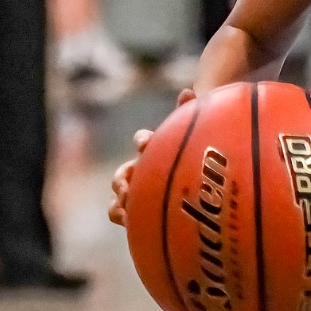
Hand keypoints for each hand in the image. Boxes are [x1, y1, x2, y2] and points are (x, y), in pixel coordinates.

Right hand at [108, 87, 195, 226]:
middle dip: (123, 176)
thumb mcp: (194, 135)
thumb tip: (187, 90)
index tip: (147, 145)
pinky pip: (116, 211)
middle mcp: (141, 167)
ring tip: (127, 204)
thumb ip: (189, 115)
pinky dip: (119, 213)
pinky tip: (129, 220)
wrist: (192, 176)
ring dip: (119, 196)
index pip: (143, 140)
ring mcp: (135, 188)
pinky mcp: (133, 207)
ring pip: (117, 191)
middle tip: (130, 184)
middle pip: (123, 171)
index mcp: (155, 149)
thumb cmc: (192, 150)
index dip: (144, 141)